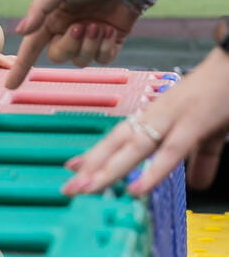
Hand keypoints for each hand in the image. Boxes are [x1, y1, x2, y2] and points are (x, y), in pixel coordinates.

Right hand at [4, 0, 140, 88]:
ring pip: (82, 60)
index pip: (31, 47)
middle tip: (81, 26)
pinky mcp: (111, 41)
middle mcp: (68, 30)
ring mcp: (89, 37)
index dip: (21, 66)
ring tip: (100, 26)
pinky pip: (103, 59)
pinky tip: (111, 31)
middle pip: (58, 56)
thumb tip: (20, 32)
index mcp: (51, 19)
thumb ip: (38, 11)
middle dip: (70, 45)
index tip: (10, 86)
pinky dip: (106, 48)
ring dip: (90, 45)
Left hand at [62, 47, 228, 195]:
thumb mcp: (208, 132)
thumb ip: (202, 159)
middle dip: (92, 166)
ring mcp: (171, 118)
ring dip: (110, 169)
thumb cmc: (220, 95)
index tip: (73, 167)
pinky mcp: (192, 124)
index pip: (118, 137)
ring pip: (133, 147)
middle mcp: (155, 115)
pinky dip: (151, 172)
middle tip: (70, 187)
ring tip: (89, 188)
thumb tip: (197, 183)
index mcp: (155, 116)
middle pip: (117, 143)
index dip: (96, 153)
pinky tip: (135, 188)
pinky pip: (168, 152)